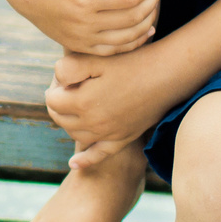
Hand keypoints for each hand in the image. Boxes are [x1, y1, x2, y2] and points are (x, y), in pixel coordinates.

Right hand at [4, 0, 158, 55]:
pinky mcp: (80, 46)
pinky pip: (115, 51)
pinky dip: (135, 41)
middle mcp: (84, 23)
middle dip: (151, 0)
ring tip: (149, 2)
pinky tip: (144, 28)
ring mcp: (82, 38)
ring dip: (147, 21)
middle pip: (135, 18)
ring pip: (129, 38)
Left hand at [46, 45, 187, 164]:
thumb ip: (68, 68)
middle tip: (70, 86)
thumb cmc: (132, 61)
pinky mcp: (123, 138)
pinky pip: (99, 154)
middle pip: (60, 118)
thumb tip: (56, 81)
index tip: (66, 76)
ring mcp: (108, 134)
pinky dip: (85, 159)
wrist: (168, 75)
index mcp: (82, 103)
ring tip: (76, 104)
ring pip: (75, 134)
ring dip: (69, 121)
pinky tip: (74, 163)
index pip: (52, 100)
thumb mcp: (96, 58)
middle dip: (59, 103)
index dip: (55, 85)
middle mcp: (93, 124)